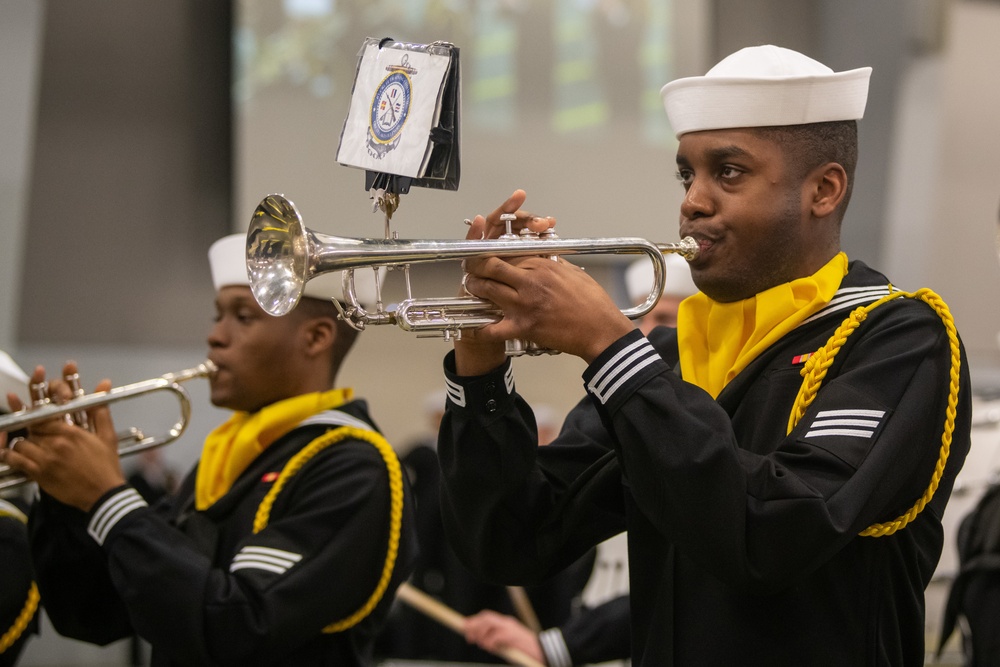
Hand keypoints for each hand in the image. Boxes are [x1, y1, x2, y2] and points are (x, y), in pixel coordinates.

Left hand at [1, 362, 124, 510]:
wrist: (103, 494)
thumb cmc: (106, 465)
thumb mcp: (107, 435)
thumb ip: (100, 409)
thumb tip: (104, 384)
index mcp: (71, 432)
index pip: (45, 412)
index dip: (37, 406)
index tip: (34, 404)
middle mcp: (56, 443)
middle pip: (30, 426)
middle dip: (29, 424)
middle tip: (27, 422)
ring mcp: (46, 459)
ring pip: (21, 442)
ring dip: (21, 441)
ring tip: (25, 443)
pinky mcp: (40, 474)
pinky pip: (17, 461)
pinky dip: (9, 456)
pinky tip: (8, 454)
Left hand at [459, 191, 632, 362]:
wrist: (600, 330)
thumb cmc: (593, 303)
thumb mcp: (573, 272)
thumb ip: (552, 263)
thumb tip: (540, 257)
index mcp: (542, 265)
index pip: (507, 252)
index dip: (491, 252)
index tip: (484, 255)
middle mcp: (530, 282)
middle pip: (491, 266)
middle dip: (475, 266)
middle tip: (470, 269)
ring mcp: (524, 305)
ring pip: (487, 290)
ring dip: (475, 289)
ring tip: (472, 289)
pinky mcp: (524, 327)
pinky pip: (493, 329)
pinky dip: (481, 329)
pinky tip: (476, 327)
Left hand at [463, 609, 545, 663]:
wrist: (542, 652)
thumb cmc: (524, 651)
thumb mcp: (507, 644)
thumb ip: (496, 641)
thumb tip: (480, 641)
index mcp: (506, 623)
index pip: (486, 616)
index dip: (474, 620)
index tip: (464, 627)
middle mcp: (507, 623)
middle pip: (486, 617)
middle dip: (474, 626)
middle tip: (469, 639)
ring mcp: (511, 628)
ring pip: (489, 623)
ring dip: (481, 634)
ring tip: (482, 645)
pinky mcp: (514, 636)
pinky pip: (497, 636)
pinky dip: (490, 642)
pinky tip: (491, 648)